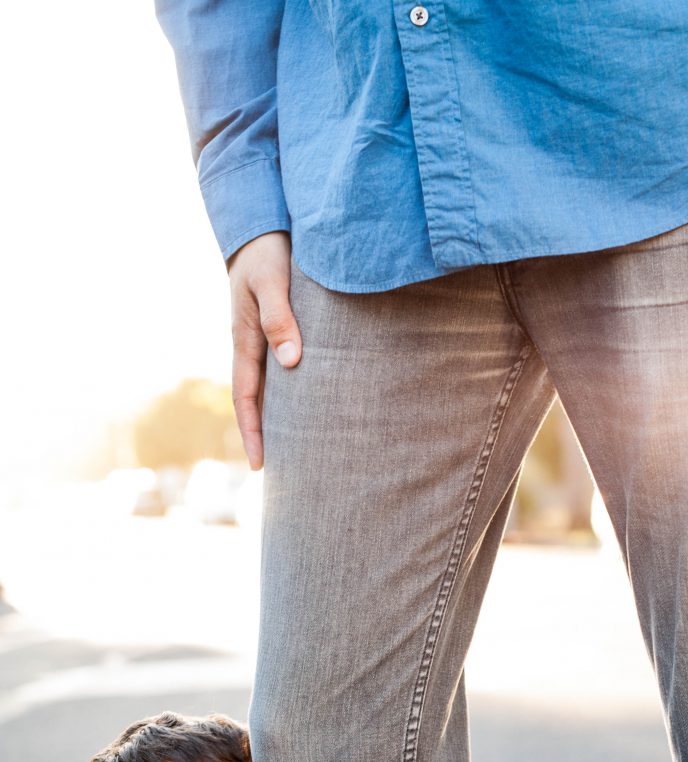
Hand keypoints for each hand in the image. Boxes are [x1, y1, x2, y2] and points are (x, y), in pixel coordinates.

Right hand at [228, 231, 302, 468]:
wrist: (261, 226)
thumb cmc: (266, 252)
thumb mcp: (271, 282)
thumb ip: (280, 318)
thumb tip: (290, 362)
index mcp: (245, 340)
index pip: (246, 398)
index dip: (253, 433)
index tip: (262, 466)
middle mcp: (252, 346)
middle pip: (256, 403)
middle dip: (266, 438)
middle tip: (283, 475)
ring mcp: (264, 341)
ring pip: (270, 391)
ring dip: (279, 421)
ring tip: (298, 453)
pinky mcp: (278, 332)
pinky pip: (283, 374)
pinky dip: (291, 397)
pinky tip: (309, 410)